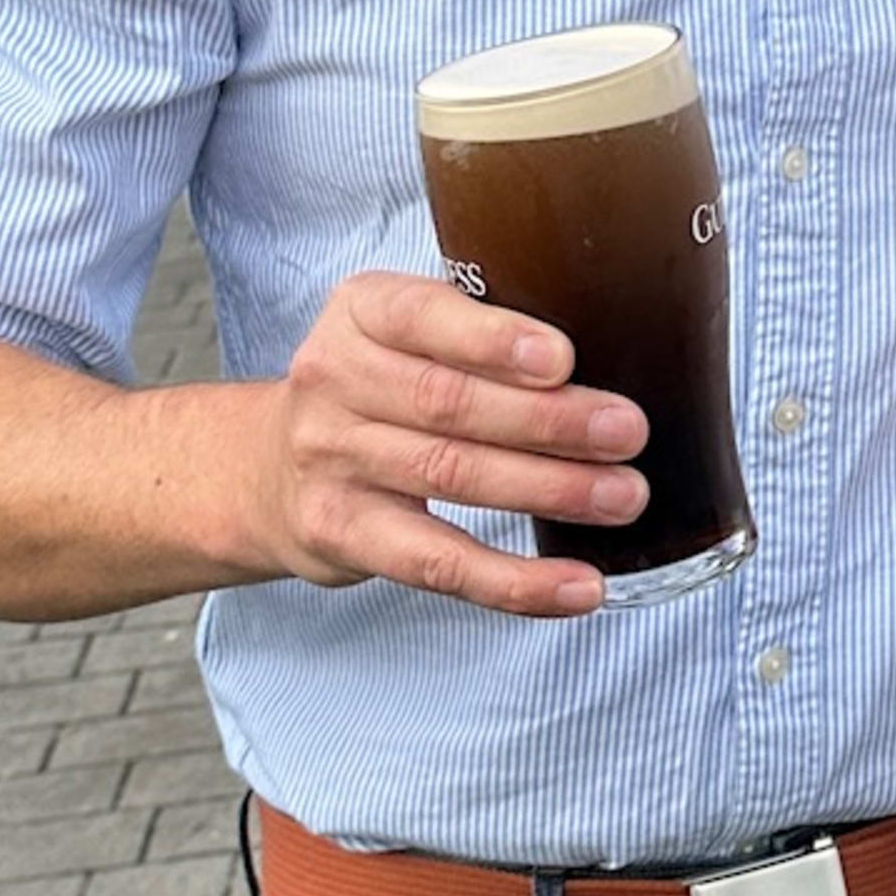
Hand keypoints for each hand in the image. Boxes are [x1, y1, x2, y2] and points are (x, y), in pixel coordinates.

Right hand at [245, 270, 652, 620]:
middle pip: (449, 403)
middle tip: (627, 432)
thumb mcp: (403, 331)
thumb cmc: (376, 388)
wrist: (267, 469)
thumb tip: (616, 347)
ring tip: (621, 497)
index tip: (561, 358)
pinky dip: (515, 581)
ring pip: (452, 476)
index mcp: (360, 311)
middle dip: (549, 421)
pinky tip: (577, 585)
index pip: (423, 317)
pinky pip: (438, 563)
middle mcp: (333, 380)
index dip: (492, 340)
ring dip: (548, 491)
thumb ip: (477, 329)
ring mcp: (332, 461)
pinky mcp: (343, 534)